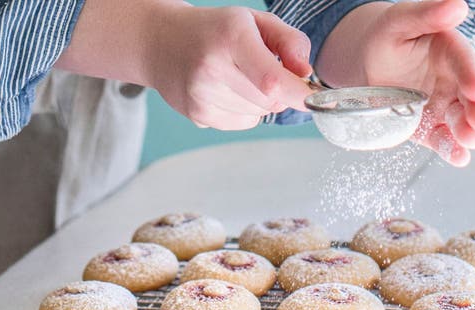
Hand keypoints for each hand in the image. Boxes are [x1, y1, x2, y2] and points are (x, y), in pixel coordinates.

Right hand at [148, 5, 313, 129]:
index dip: (299, 94)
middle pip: (270, 100)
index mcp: (230, 37)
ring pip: (259, 114)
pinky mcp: (198, 115)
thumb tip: (306, 73)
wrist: (161, 43)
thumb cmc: (215, 30)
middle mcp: (212, 68)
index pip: (272, 79)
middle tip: (262, 69)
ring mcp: (202, 96)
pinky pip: (244, 123)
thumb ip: (290, 41)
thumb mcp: (254, 20)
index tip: (314, 98)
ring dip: (261, 100)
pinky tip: (227, 90)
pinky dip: (245, 110)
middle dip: (279, 90)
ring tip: (238, 76)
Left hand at [316, 0, 474, 166]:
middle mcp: (453, 80)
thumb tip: (457, 6)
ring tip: (469, 143)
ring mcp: (443, 105)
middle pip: (471, 97)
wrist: (366, 62)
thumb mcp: (399, 21)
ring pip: (460, 121)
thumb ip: (425, 14)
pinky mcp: (429, 125)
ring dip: (467, 133)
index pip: (465, 64)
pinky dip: (451, 150)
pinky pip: (442, 138)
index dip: (472, 77)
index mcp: (450, 51)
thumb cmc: (385, 37)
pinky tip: (459, 158)